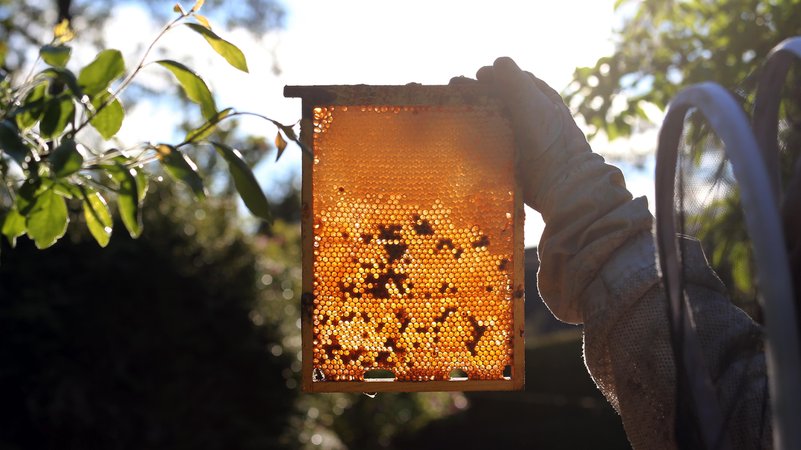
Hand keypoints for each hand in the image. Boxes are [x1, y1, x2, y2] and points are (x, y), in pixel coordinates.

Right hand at [452, 57, 591, 211]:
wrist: (558, 182)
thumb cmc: (548, 139)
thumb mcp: (532, 103)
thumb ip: (514, 81)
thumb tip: (495, 63)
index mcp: (538, 97)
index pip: (510, 80)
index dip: (491, 76)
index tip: (475, 76)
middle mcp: (526, 115)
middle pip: (495, 99)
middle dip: (473, 93)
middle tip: (453, 89)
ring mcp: (516, 137)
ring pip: (488, 120)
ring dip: (469, 114)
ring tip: (450, 111)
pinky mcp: (507, 158)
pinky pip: (486, 144)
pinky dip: (471, 139)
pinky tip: (457, 137)